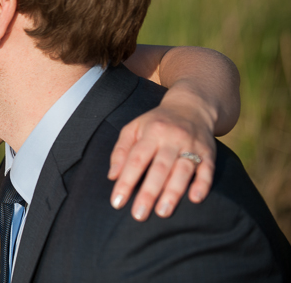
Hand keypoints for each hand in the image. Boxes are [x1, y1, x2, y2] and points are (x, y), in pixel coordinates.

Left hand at [107, 94, 216, 220]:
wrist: (191, 106)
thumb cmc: (155, 123)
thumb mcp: (133, 128)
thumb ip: (121, 151)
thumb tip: (112, 176)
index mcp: (151, 132)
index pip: (136, 159)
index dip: (126, 181)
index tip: (117, 202)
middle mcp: (172, 138)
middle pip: (159, 168)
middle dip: (149, 192)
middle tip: (139, 214)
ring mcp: (192, 145)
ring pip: (183, 170)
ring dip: (173, 192)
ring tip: (163, 212)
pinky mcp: (209, 153)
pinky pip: (207, 169)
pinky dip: (202, 184)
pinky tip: (195, 199)